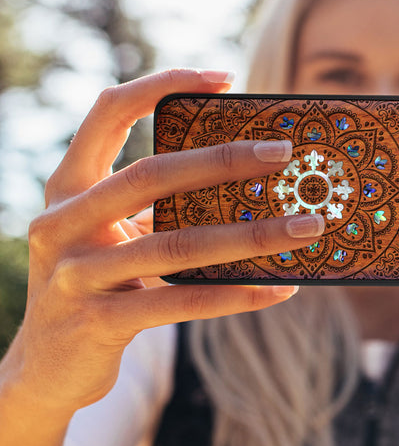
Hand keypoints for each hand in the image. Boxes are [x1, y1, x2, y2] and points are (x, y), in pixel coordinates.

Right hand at [3, 69, 323, 416]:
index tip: (224, 78)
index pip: (108, 112)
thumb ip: (156, 204)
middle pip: (150, 174)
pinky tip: (279, 288)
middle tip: (282, 152)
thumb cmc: (98, 281)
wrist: (45, 368)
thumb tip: (247, 179)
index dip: (162, 84)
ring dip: (251, 236)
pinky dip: (236, 294)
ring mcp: (75, 274)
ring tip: (306, 227)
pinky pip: (182, 301)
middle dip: (223, 160)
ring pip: (176, 244)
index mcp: (69, 186)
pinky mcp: (98, 322)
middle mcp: (62, 222)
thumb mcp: (113, 233)